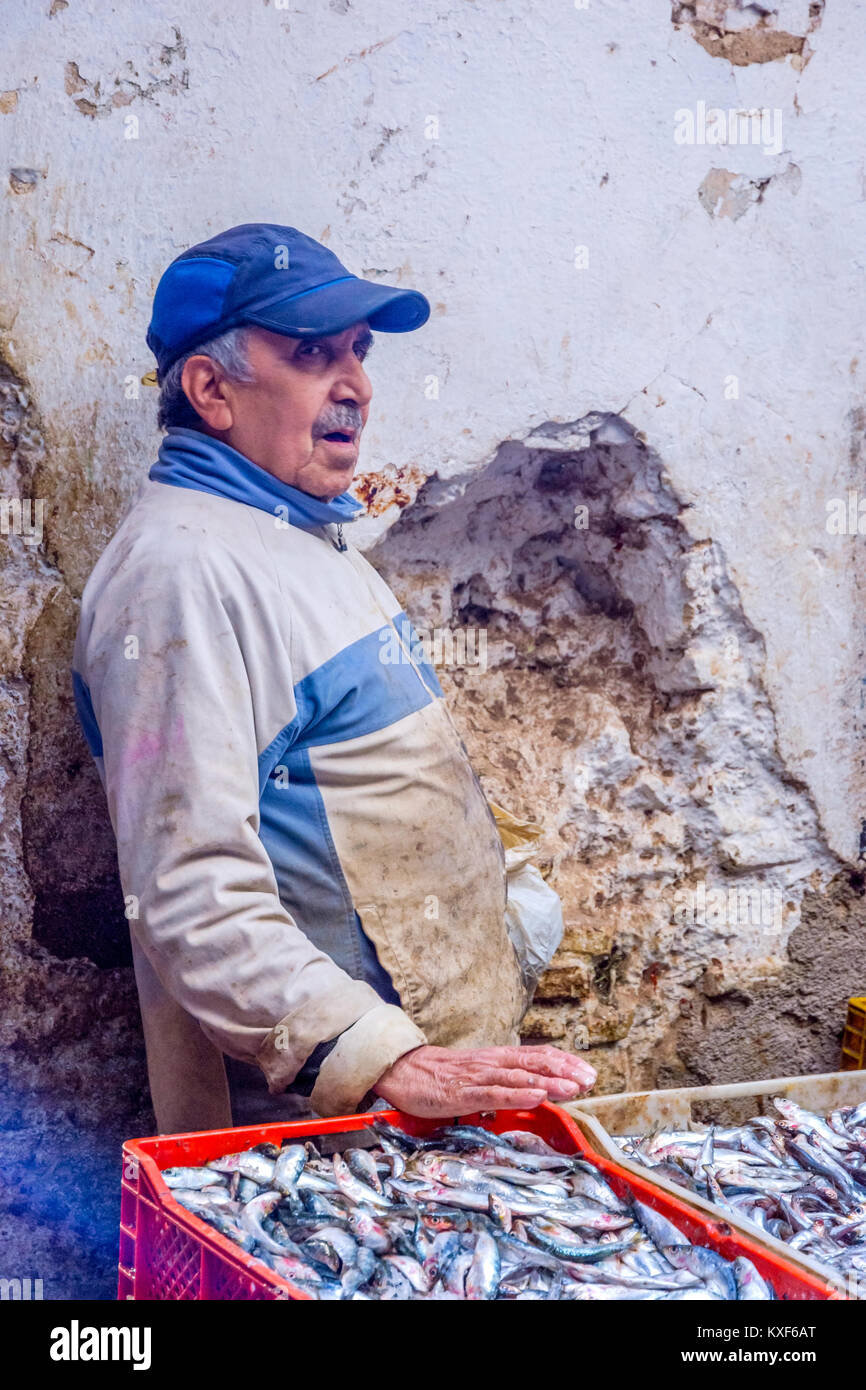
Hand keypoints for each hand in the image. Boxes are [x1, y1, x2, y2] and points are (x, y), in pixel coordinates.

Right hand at [372, 1043, 595, 1118]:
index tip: (588, 1072)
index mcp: (498, 1058)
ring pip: (520, 1077)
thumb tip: (535, 1086)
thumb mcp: (479, 1073)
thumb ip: (505, 1078)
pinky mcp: (465, 1093)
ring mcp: (479, 1077)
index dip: (565, 1062)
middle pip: (536, 1062)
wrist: (404, 1071)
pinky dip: (518, 1095)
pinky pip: (495, 1094)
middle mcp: (493, 1062)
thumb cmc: (443, 1075)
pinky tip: (536, 1097)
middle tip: (590, 1080)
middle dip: (566, 1071)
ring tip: (573, 1088)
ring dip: (550, 1082)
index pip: (538, 1055)